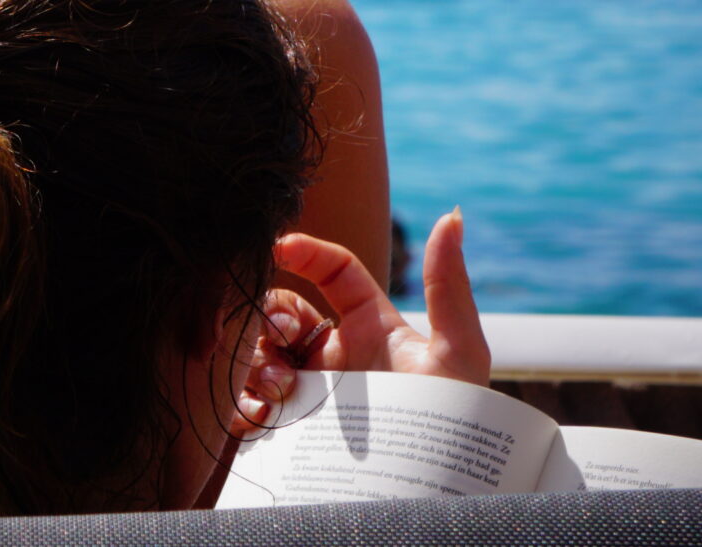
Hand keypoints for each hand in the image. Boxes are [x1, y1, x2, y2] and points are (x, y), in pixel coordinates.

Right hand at [232, 208, 489, 432]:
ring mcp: (314, 392)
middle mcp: (338, 354)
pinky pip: (250, 406)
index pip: (333, 270)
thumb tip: (454, 216)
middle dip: (272, 314)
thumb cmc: (456, 421)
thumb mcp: (458, 352)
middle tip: (281, 337)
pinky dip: (243, 404)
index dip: (306, 250)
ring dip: (257, 361)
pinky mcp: (295, 431)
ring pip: (262, 354)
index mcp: (372, 326)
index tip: (280, 247)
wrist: (435, 485)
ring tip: (277, 389)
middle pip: (284, 309)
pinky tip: (259, 414)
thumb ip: (449, 285)